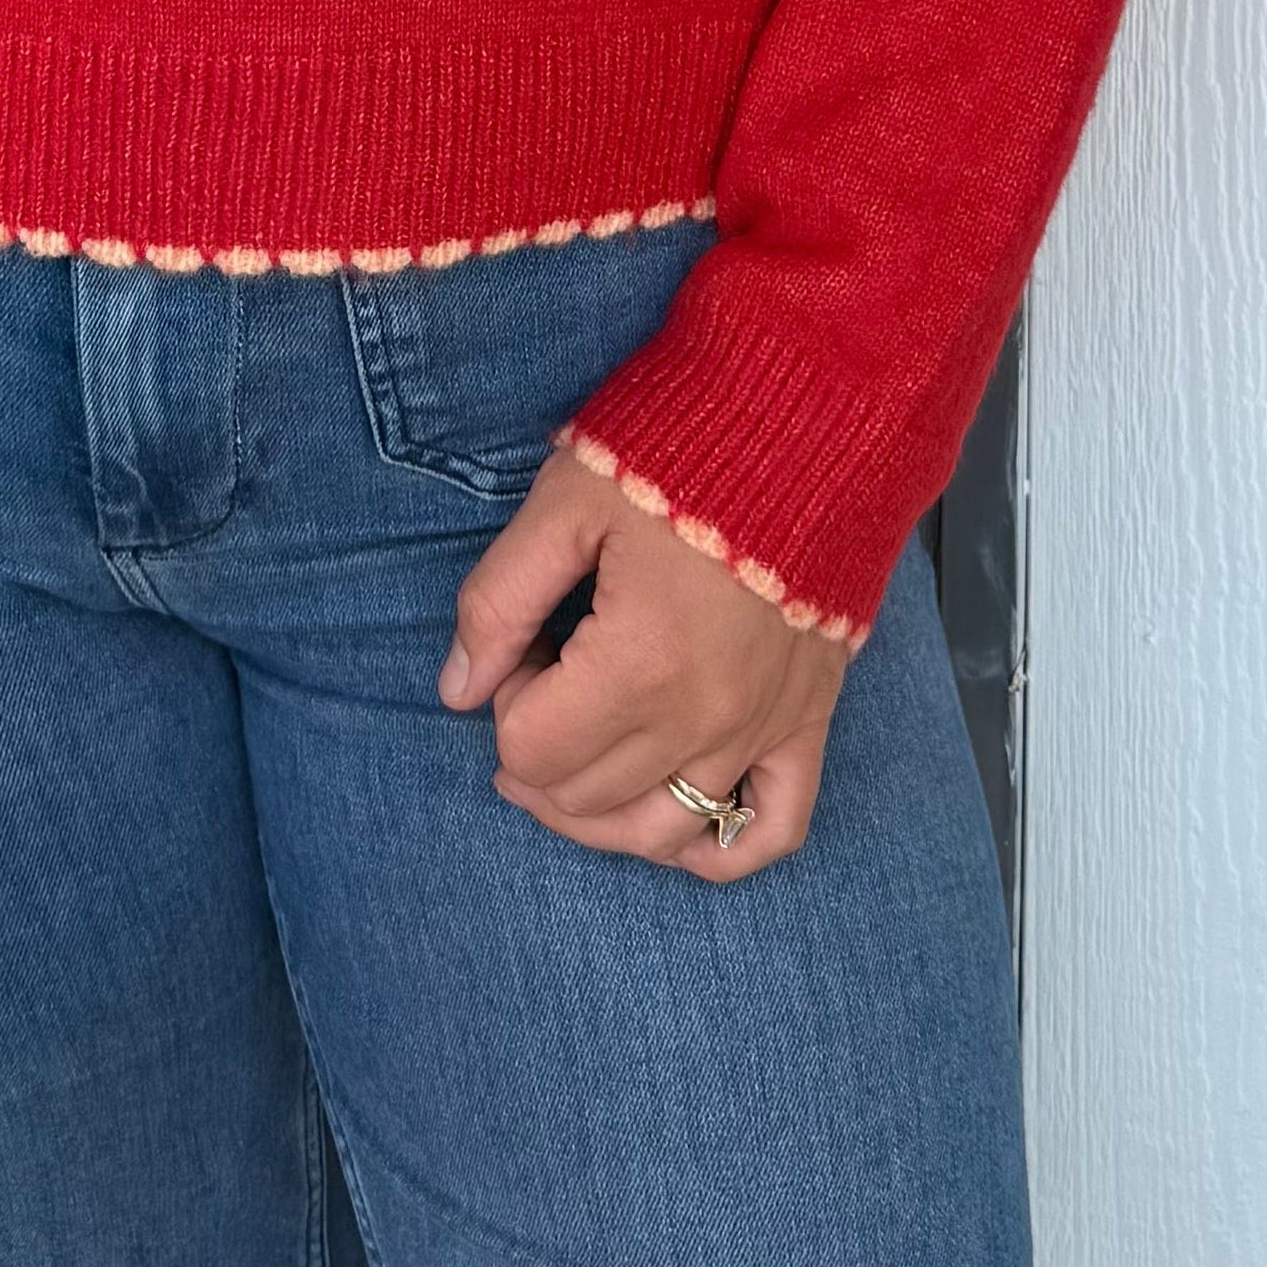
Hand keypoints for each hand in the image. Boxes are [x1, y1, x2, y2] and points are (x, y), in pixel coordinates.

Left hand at [437, 451, 847, 877]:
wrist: (810, 419)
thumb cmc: (679, 448)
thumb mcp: (565, 501)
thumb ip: (501, 599)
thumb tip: (456, 690)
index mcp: (638, 664)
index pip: (531, 750)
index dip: (505, 701)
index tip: (527, 643)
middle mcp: (703, 719)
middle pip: (585, 798)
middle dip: (542, 748)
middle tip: (549, 673)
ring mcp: (762, 730)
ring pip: (662, 832)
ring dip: (601, 813)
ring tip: (578, 755)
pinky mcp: (807, 722)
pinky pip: (770, 831)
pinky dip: (719, 847)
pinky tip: (675, 825)